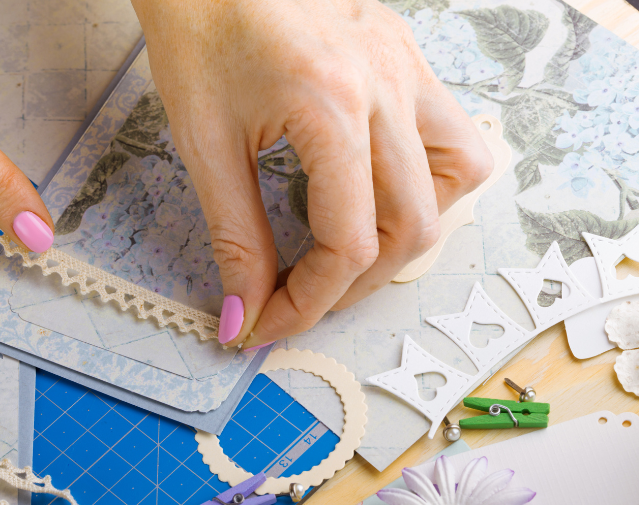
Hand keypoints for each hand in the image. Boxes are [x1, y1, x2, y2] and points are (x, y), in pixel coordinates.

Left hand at [132, 0, 492, 348]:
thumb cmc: (198, 31)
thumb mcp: (205, 143)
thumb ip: (235, 236)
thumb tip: (245, 309)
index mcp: (333, 106)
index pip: (348, 244)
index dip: (308, 302)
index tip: (267, 322)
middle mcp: (388, 85)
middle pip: (412, 227)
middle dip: (355, 284)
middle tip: (303, 299)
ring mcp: (407, 67)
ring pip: (458, 180)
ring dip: (408, 233)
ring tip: (353, 248)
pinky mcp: (406, 59)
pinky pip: (450, 136)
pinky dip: (425, 182)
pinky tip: (380, 190)